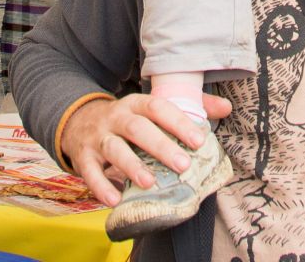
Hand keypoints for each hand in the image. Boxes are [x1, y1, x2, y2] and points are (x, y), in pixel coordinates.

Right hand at [59, 93, 232, 206]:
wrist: (78, 120)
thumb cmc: (127, 119)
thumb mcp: (151, 108)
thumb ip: (190, 107)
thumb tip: (226, 107)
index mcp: (135, 104)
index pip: (157, 107)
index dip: (177, 122)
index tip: (198, 140)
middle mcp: (116, 117)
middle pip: (137, 128)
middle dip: (160, 146)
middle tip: (183, 164)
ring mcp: (98, 136)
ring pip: (114, 149)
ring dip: (131, 166)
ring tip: (150, 183)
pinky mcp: (83, 156)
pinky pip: (89, 171)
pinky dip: (100, 186)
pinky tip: (114, 200)